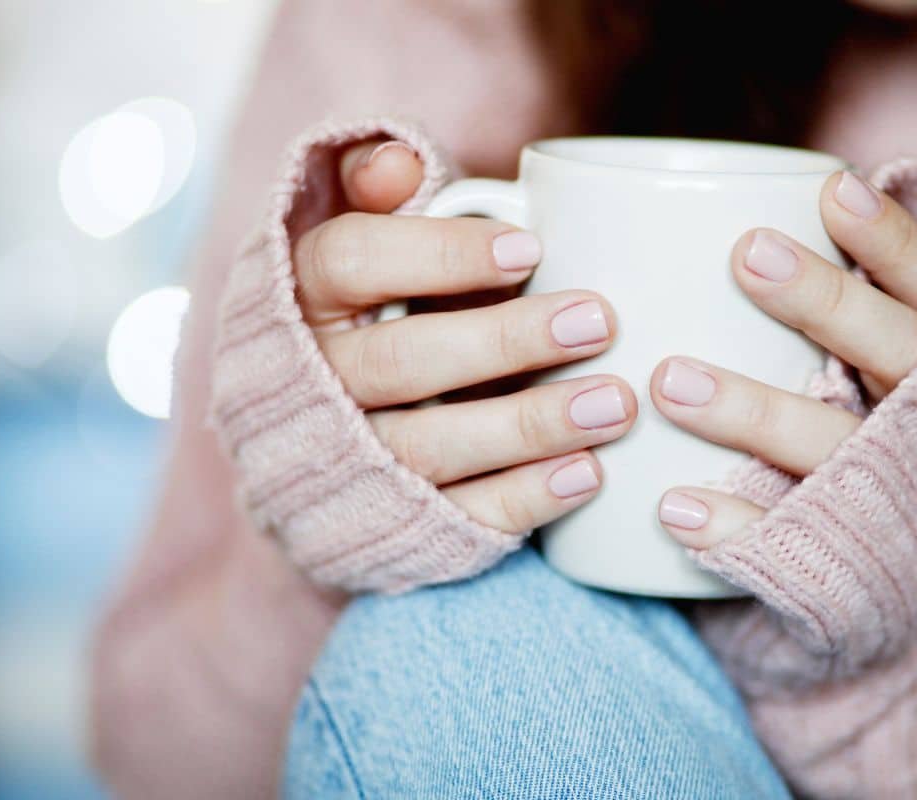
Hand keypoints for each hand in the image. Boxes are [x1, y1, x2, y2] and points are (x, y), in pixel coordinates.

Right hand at [294, 140, 636, 533]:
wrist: (325, 444)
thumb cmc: (378, 311)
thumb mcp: (368, 240)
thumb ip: (376, 187)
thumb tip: (398, 161)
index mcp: (302, 297)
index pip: (350, 262)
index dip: (439, 255)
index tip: (531, 250)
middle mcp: (312, 383)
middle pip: (397, 362)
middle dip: (502, 344)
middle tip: (598, 321)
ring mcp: (347, 463)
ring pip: (428, 448)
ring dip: (527, 428)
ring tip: (614, 404)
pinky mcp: (389, 526)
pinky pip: (455, 519)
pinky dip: (523, 499)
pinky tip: (587, 474)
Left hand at [652, 170, 916, 546]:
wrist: (878, 581)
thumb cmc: (840, 429)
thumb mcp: (855, 363)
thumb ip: (822, 299)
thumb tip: (735, 201)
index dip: (895, 240)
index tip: (832, 189)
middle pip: (895, 352)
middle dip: (827, 301)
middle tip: (749, 256)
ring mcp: (883, 494)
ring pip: (831, 444)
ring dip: (754, 410)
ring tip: (668, 380)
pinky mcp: (843, 563)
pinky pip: (788, 541)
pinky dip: (732, 524)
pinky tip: (672, 506)